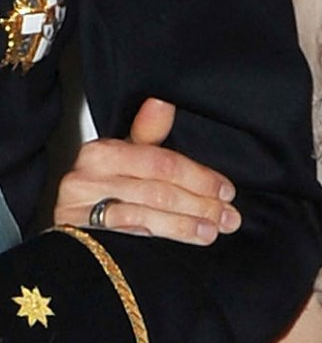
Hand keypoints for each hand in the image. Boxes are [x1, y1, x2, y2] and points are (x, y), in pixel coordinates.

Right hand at [54, 98, 240, 245]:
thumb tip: (163, 102)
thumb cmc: (104, 192)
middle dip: (199, 204)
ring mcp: (81, 207)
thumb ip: (149, 135)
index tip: (226, 191)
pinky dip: (160, 235)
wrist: (72, 237)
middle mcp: (87, 176)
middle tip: (228, 217)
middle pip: (157, 189)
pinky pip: (128, 233)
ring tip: (212, 231)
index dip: (199, 177)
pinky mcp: (83, 235)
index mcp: (102, 152)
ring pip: (146, 213)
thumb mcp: (128, 160)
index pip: (161, 162)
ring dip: (186, 224)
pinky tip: (183, 240)